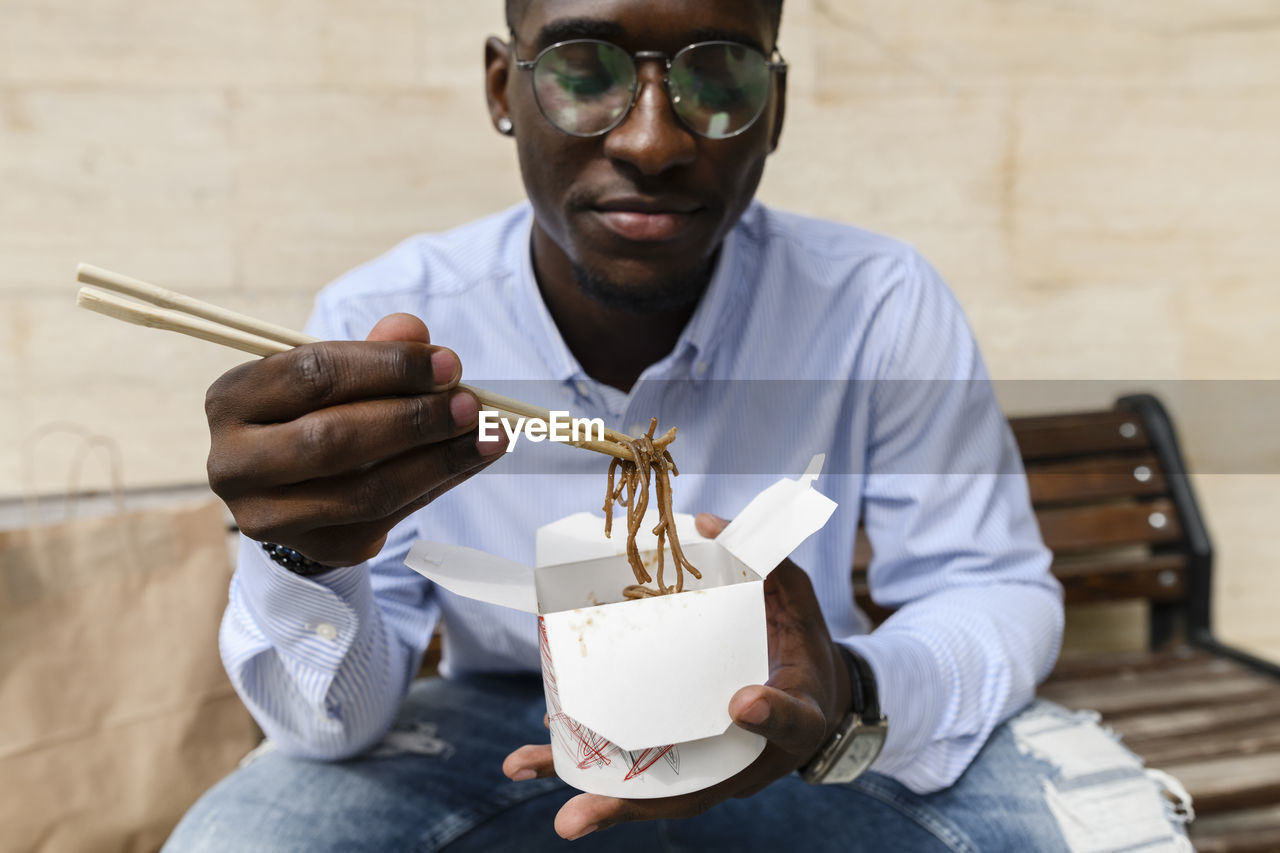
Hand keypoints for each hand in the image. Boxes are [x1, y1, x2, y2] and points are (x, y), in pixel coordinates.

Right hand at [205, 313, 506, 566]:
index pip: (312, 374)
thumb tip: (411, 329)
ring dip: (439, 460)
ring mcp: (269, 517)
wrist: (299, 487)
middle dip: (415, 418)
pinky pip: (388, 517)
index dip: (386, 367)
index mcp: (232, 400)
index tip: (447, 363)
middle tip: (472, 404)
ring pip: (366, 490)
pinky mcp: (315, 548)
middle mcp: (235, 464)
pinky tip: (472, 460)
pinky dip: (438, 484)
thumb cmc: (319, 412)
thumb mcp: (337, 374)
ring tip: (489, 435)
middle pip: (334, 439)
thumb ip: (372, 350)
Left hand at [502, 512, 852, 839]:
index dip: (768, 714)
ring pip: (651, 795)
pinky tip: (541, 749)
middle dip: (627, 804)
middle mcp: (749, 758)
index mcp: (798, 718)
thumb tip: (705, 522)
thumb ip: (767, 565)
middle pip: (691, 793)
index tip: (745, 702)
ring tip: (523, 769)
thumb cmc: (804, 653)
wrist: (817, 706)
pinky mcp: (691, 763)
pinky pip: (641, 775)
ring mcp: (715, 769)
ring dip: (587, 793)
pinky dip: (591, 769)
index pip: (788, 720)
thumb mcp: (803, 608)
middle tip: (572, 814)